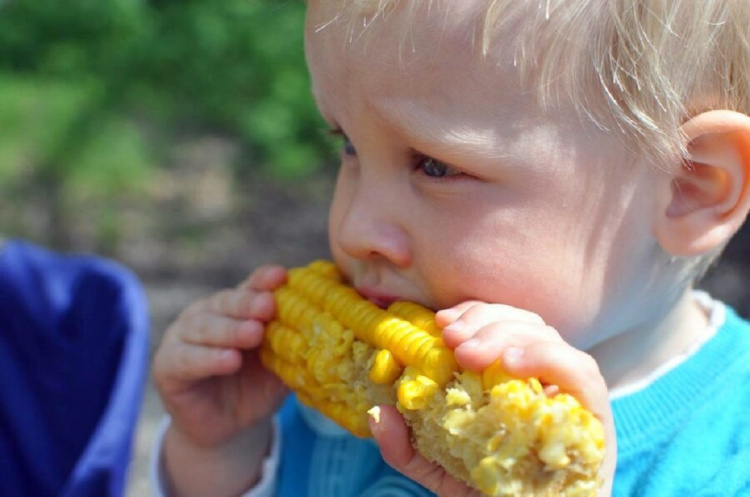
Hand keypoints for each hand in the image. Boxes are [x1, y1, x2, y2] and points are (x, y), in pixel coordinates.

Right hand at [152, 265, 289, 495]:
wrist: (229, 428)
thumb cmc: (258, 387)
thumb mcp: (282, 363)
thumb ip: (298, 341)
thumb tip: (336, 320)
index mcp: (235, 307)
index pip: (249, 287)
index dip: (263, 281)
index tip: (281, 277)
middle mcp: (206, 314)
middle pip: (226, 302)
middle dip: (248, 304)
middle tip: (268, 307)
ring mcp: (182, 337)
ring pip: (204, 327)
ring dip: (230, 330)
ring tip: (253, 334)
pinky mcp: (167, 366)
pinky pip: (187, 359)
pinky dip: (208, 359)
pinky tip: (229, 360)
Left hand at [371, 301, 615, 495]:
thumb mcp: (440, 470)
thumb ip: (408, 447)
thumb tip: (380, 415)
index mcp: (514, 378)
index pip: (501, 323)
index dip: (473, 313)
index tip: (440, 322)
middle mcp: (546, 378)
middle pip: (523, 323)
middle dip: (484, 321)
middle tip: (451, 338)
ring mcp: (572, 394)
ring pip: (548, 337)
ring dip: (506, 333)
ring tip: (469, 353)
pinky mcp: (595, 414)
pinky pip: (581, 371)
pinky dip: (547, 357)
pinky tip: (513, 363)